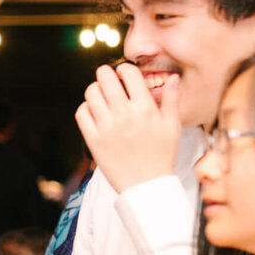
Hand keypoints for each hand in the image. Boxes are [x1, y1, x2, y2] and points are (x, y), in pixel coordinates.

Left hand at [75, 63, 181, 194]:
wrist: (147, 185)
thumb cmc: (162, 156)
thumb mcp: (173, 126)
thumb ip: (172, 100)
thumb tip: (173, 78)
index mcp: (146, 109)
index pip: (130, 74)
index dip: (124, 69)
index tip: (123, 72)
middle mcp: (125, 115)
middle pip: (106, 79)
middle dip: (105, 73)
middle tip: (107, 76)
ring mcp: (107, 127)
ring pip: (91, 94)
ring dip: (94, 89)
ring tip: (100, 93)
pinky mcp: (94, 140)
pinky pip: (81, 114)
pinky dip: (85, 108)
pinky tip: (94, 111)